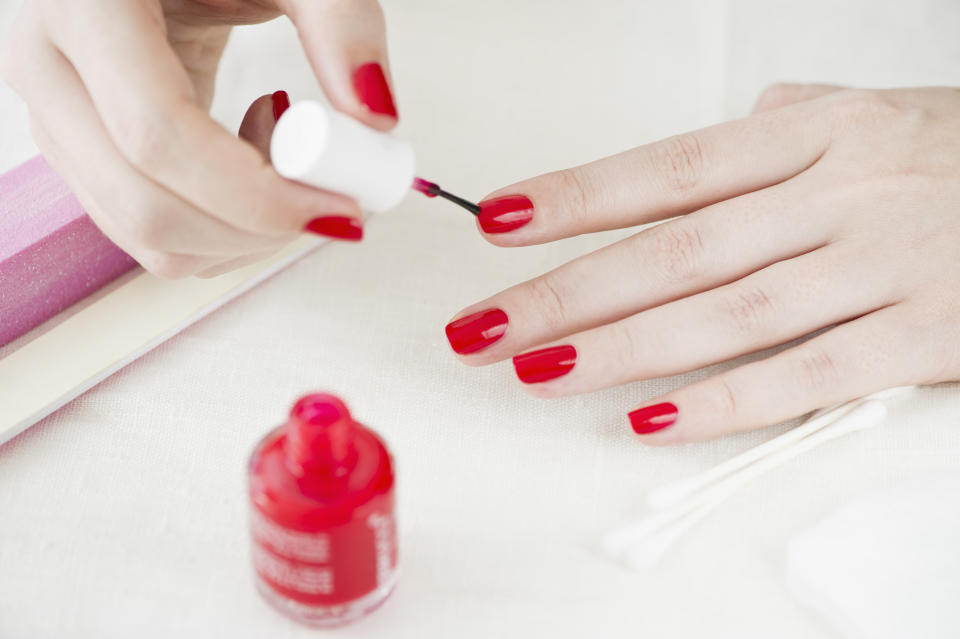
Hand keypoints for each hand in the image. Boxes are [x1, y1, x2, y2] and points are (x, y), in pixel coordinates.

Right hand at [0, 0, 397, 277]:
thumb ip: (340, 21)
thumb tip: (378, 119)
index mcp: (81, 6)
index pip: (158, 135)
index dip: (256, 193)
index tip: (341, 206)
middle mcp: (46, 70)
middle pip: (147, 205)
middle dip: (258, 228)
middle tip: (333, 200)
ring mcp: (55, 119)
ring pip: (145, 234)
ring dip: (242, 233)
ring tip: (287, 152)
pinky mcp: (80, 152)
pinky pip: (148, 229)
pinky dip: (220, 225)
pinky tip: (250, 157)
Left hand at [445, 85, 959, 442]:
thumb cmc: (955, 156)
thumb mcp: (873, 115)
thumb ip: (783, 130)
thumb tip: (711, 139)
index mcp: (815, 135)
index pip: (667, 168)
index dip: (576, 199)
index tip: (497, 224)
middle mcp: (840, 195)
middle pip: (675, 250)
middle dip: (567, 292)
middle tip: (483, 328)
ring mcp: (882, 267)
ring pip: (726, 315)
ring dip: (622, 350)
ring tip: (538, 372)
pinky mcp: (925, 338)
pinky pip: (809, 376)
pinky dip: (726, 401)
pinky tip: (649, 420)